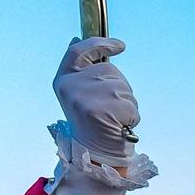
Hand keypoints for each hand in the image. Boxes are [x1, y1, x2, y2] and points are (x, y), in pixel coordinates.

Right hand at [53, 37, 141, 159]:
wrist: (95, 155)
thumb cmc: (93, 123)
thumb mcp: (80, 93)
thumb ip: (82, 69)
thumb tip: (77, 39)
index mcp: (63, 80)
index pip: (79, 51)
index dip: (99, 43)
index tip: (120, 45)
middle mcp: (70, 87)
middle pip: (109, 70)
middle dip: (119, 87)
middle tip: (109, 108)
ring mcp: (84, 98)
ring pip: (123, 87)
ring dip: (127, 103)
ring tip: (113, 118)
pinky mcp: (100, 111)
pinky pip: (130, 104)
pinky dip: (132, 116)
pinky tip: (119, 126)